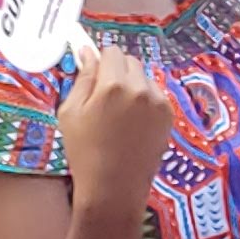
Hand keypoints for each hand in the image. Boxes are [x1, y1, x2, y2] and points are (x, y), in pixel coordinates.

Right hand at [58, 40, 172, 201]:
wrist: (114, 188)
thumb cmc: (84, 151)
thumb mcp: (70, 112)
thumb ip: (82, 78)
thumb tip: (88, 52)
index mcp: (113, 84)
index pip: (111, 51)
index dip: (100, 60)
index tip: (94, 74)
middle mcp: (140, 87)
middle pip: (130, 61)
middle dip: (117, 70)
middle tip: (104, 95)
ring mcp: (158, 102)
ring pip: (144, 77)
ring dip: (132, 84)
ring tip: (119, 113)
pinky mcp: (169, 115)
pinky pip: (155, 95)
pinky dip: (145, 100)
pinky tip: (133, 123)